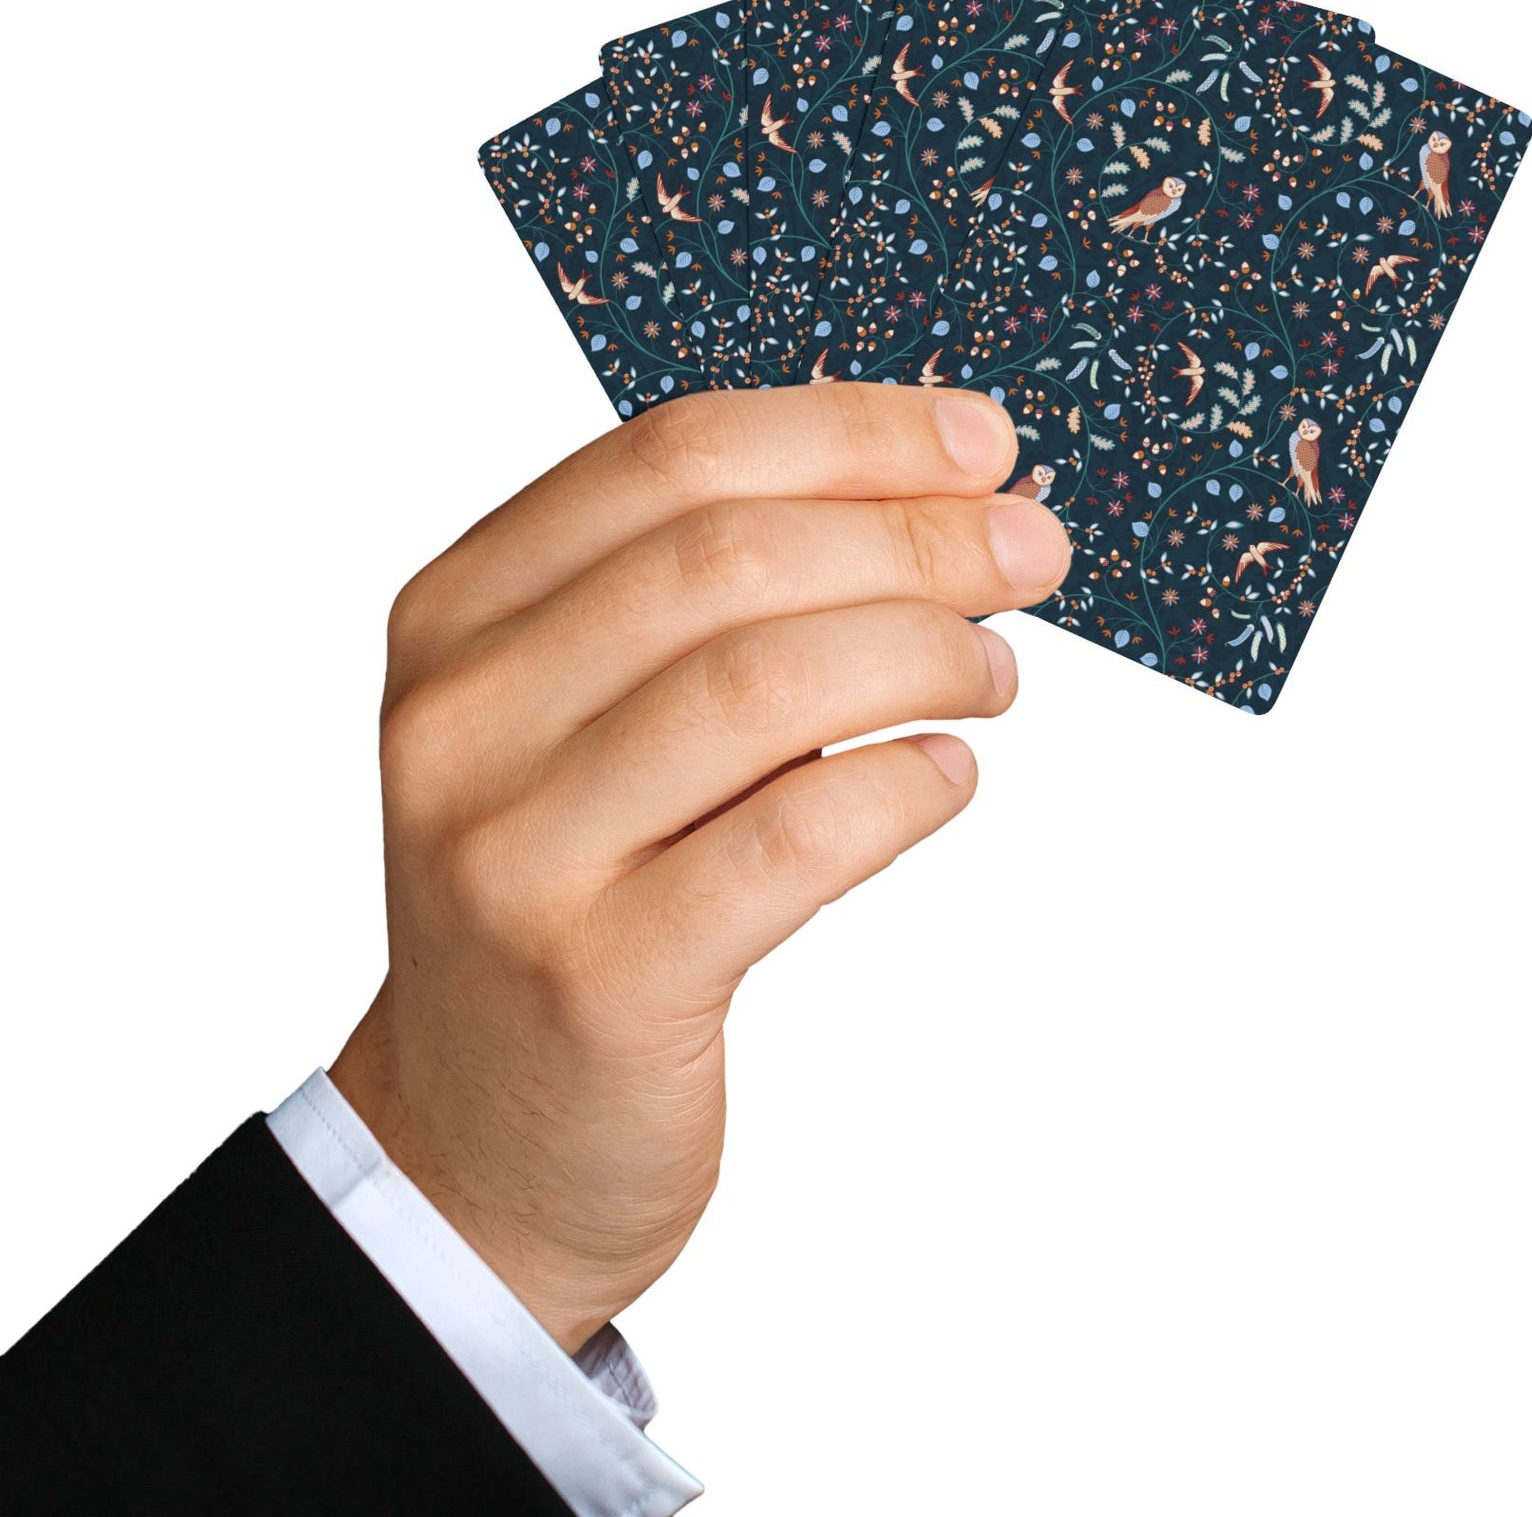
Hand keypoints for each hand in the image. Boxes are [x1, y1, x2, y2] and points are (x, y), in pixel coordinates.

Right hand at [330, 385, 1068, 1349]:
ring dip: (922, 651)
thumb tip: (953, 497)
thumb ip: (720, 602)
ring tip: (994, 672)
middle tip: (1033, 548)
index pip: (673, 455)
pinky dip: (898, 786)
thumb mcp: (595, 717)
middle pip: (727, 556)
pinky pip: (792, 840)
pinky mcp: (598, 975)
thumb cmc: (580, 892)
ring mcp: (518, 849)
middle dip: (916, 533)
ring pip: (763, 683)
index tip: (983, 442)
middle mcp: (463, 715)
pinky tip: (944, 773)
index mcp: (460, 611)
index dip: (851, 430)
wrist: (484, 1139)